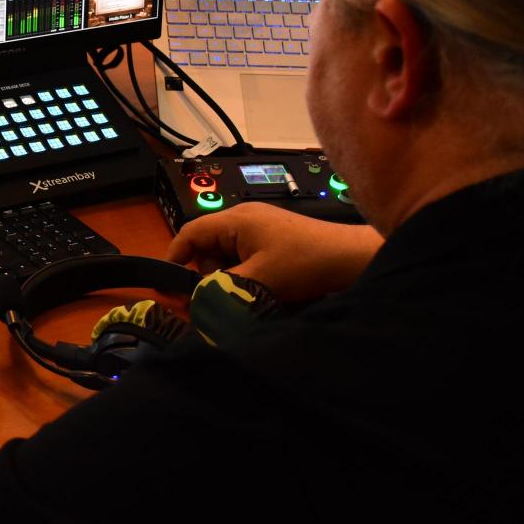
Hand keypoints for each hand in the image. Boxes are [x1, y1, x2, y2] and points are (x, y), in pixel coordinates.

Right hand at [165, 203, 382, 302]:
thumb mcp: (259, 279)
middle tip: (215, 300)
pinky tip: (261, 292)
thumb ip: (222, 290)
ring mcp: (261, 231)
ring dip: (228, 279)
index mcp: (235, 220)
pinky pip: (246, 260)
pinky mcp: (274, 243)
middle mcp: (244, 220)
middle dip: (206, 276)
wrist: (353, 260)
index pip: (190, 233)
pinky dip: (246, 277)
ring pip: (226, 258)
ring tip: (245, 297)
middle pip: (207, 249)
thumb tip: (194, 303)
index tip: (170, 286)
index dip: (175, 258)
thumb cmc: (306, 262)